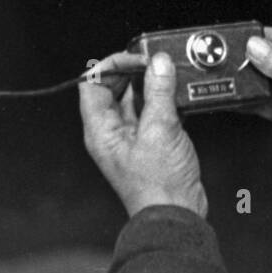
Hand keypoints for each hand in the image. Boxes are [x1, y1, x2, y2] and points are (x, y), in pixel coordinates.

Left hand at [79, 50, 208, 217]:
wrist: (176, 213)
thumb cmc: (159, 185)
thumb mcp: (160, 130)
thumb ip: (159, 93)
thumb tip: (159, 64)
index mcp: (101, 130)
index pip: (92, 84)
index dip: (111, 65)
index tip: (136, 58)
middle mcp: (112, 132)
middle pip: (114, 88)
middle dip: (134, 72)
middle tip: (156, 63)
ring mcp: (132, 137)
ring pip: (135, 98)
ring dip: (152, 85)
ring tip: (170, 76)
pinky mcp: (152, 142)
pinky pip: (153, 112)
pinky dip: (164, 100)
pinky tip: (179, 96)